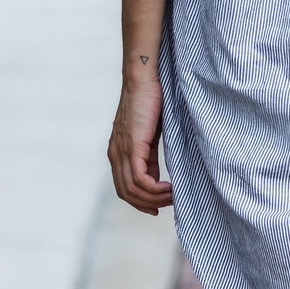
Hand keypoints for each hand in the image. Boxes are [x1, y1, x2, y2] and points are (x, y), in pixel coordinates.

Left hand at [108, 76, 172, 213]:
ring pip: (133, 190)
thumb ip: (148, 156)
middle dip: (148, 204)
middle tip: (170, 204)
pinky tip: (170, 187)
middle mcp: (115, 155)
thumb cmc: (150, 102)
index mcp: (117, 153)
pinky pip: (140, 180)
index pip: (123, 188)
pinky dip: (156, 190)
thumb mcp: (148, 136)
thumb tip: (156, 178)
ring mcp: (122, 151)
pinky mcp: (132, 146)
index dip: (140, 202)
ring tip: (173, 196)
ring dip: (155, 198)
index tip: (157, 208)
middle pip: (126, 194)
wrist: (143, 79)